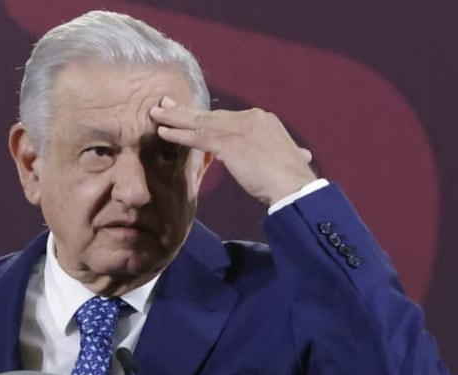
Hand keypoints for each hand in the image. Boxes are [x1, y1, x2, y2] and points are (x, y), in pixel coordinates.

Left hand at [150, 97, 316, 206]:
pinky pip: (197, 136)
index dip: (206, 117)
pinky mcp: (228, 142)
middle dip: (185, 111)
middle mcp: (251, 118)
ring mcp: (238, 128)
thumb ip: (287, 152)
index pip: (227, 118)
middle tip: (165, 105)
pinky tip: (164, 132)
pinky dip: (179, 134)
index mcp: (263, 121)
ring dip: (175, 118)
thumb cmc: (293, 179)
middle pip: (211, 115)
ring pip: (200, 122)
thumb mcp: (290, 158)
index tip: (191, 114)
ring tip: (156, 115)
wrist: (294, 186)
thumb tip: (301, 154)